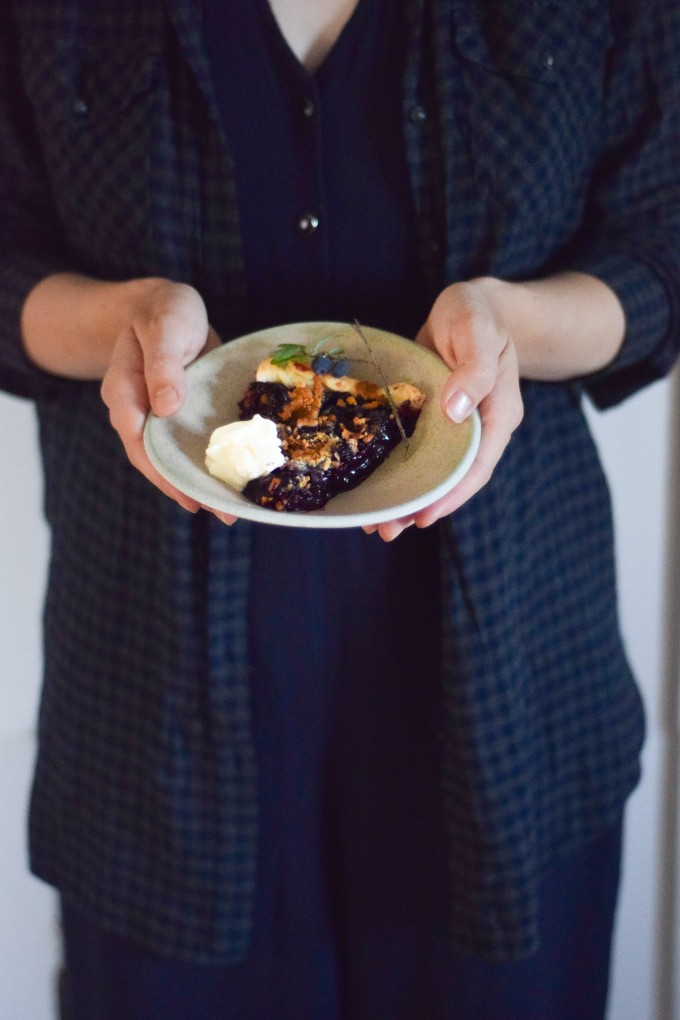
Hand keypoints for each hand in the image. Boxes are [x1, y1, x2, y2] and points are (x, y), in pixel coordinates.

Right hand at [100, 279, 236, 521]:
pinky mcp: (180, 415)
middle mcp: (139, 411)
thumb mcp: (164, 329)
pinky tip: (231, 477)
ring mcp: (159, 416)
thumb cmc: (162, 311)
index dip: (162, 472)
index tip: (188, 495)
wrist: (165, 304)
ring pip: (174, 456)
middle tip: (221, 513)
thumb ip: (163, 366)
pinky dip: (208, 461)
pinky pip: (190, 444)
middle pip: (157, 459)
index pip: (139, 442)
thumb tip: (165, 408)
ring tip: (229, 507)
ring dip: (199, 481)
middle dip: (186, 488)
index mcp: (125, 393)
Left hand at [367, 279, 523, 540]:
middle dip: (422, 507)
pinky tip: (373, 487)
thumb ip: (473, 369)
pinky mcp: (432, 420)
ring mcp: (455, 427)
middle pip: (453, 479)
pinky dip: (397, 472)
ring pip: (433, 471)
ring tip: (375, 525)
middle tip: (387, 531)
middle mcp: (478, 428)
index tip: (424, 515)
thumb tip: (457, 410)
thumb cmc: (478, 313)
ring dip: (406, 497)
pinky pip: (416, 453)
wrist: (471, 304)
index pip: (476, 465)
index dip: (452, 493)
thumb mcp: (477, 331)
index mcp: (498, 414)